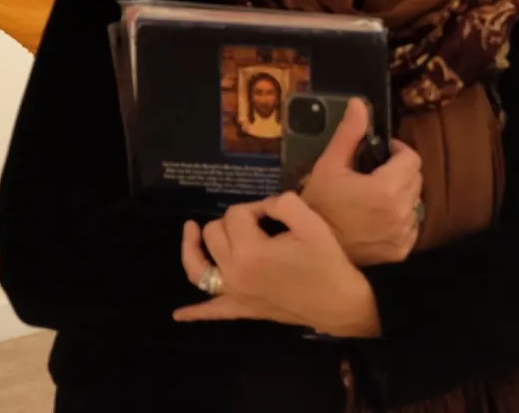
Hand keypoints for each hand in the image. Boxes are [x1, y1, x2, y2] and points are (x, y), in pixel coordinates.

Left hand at [174, 192, 381, 337]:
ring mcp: (234, 293)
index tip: (276, 212)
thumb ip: (284, 203)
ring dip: (191, 249)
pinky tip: (179, 315)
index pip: (237, 214)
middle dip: (232, 221)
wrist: (339, 302)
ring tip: (191, 231)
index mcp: (250, 250)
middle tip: (258, 222)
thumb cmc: (327, 261)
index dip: (256, 207)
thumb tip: (265, 206)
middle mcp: (233, 272)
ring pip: (198, 268)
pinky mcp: (241, 309)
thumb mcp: (311, 222)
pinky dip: (194, 312)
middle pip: (214, 234)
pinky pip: (211, 311)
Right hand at [300, 97, 423, 265]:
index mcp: (388, 188)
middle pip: (415, 178)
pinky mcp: (401, 250)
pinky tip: (378, 218)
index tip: (382, 154)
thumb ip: (349, 133)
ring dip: (401, 194)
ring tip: (375, 197)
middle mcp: (402, 210)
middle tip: (375, 175)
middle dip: (400, 171)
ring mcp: (403, 233)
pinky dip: (400, 219)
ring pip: (414, 201)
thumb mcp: (329, 166)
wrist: (310, 250)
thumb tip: (359, 103)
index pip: (412, 158)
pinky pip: (411, 225)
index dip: (398, 151)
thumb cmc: (318, 205)